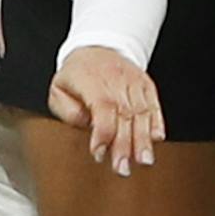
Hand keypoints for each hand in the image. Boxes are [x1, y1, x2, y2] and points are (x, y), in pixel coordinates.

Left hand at [48, 45, 165, 177]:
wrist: (97, 47)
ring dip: (143, 138)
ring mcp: (133, 81)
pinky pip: (153, 103)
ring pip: (141, 111)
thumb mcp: (58, 89)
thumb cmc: (76, 74)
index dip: (103, 133)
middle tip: (122, 168)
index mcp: (91, 80)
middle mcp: (115, 80)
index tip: (99, 153)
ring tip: (144, 160)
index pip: (102, 107)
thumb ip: (67, 110)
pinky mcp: (145, 84)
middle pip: (124, 114)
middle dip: (125, 144)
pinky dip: (157, 121)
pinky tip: (157, 138)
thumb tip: (85, 123)